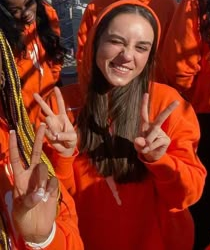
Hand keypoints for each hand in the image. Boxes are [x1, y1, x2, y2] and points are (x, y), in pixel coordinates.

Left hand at [10, 124, 57, 242]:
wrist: (37, 227)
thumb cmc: (24, 217)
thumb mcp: (20, 209)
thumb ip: (29, 199)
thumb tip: (40, 191)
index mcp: (19, 178)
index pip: (16, 159)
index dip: (14, 146)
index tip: (13, 132)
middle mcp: (32, 175)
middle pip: (35, 154)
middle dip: (38, 139)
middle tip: (42, 125)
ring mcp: (43, 180)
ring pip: (44, 170)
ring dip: (41, 181)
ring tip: (39, 196)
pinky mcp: (53, 186)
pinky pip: (53, 182)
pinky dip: (50, 190)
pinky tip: (47, 197)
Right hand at [34, 87, 76, 156]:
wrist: (66, 149)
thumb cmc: (71, 140)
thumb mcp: (72, 137)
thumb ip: (64, 135)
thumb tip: (55, 135)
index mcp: (63, 117)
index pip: (60, 104)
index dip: (58, 96)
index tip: (55, 87)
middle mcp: (55, 119)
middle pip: (47, 108)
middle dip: (40, 101)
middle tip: (34, 94)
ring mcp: (49, 125)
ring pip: (47, 120)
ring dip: (52, 127)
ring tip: (57, 135)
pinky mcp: (45, 132)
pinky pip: (46, 132)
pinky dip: (50, 136)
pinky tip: (54, 138)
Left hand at [134, 93, 178, 161]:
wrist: (151, 157)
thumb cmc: (143, 147)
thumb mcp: (138, 146)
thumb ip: (138, 143)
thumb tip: (139, 140)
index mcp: (145, 126)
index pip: (144, 114)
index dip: (144, 104)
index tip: (145, 94)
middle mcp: (154, 127)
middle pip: (161, 118)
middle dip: (168, 110)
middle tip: (177, 102)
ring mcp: (161, 133)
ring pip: (154, 134)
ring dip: (147, 142)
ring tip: (145, 148)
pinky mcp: (166, 140)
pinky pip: (156, 142)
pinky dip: (151, 147)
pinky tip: (149, 150)